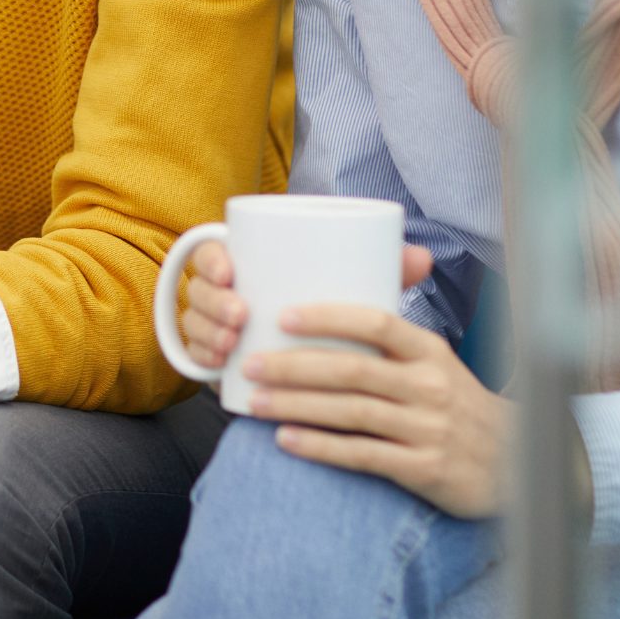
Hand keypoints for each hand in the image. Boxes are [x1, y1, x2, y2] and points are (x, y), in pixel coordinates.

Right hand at [183, 240, 434, 368]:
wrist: (323, 366)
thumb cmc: (335, 317)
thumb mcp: (354, 294)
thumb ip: (382, 272)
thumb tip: (424, 257)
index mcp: (247, 265)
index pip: (213, 251)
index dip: (213, 260)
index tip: (231, 271)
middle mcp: (224, 292)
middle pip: (200, 290)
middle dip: (214, 303)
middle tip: (241, 317)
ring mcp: (215, 326)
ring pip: (195, 323)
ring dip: (208, 332)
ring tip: (232, 345)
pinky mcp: (216, 358)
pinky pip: (196, 357)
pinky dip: (203, 359)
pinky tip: (216, 366)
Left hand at [244, 298, 509, 518]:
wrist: (519, 465)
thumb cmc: (456, 405)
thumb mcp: (436, 364)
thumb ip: (388, 339)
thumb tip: (323, 303)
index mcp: (430, 351)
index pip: (377, 322)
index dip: (327, 318)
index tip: (282, 316)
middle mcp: (431, 387)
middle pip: (352, 370)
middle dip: (294, 366)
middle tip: (248, 363)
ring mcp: (430, 429)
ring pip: (352, 413)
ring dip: (297, 406)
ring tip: (255, 401)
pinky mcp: (426, 469)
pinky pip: (364, 456)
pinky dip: (321, 448)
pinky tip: (286, 440)